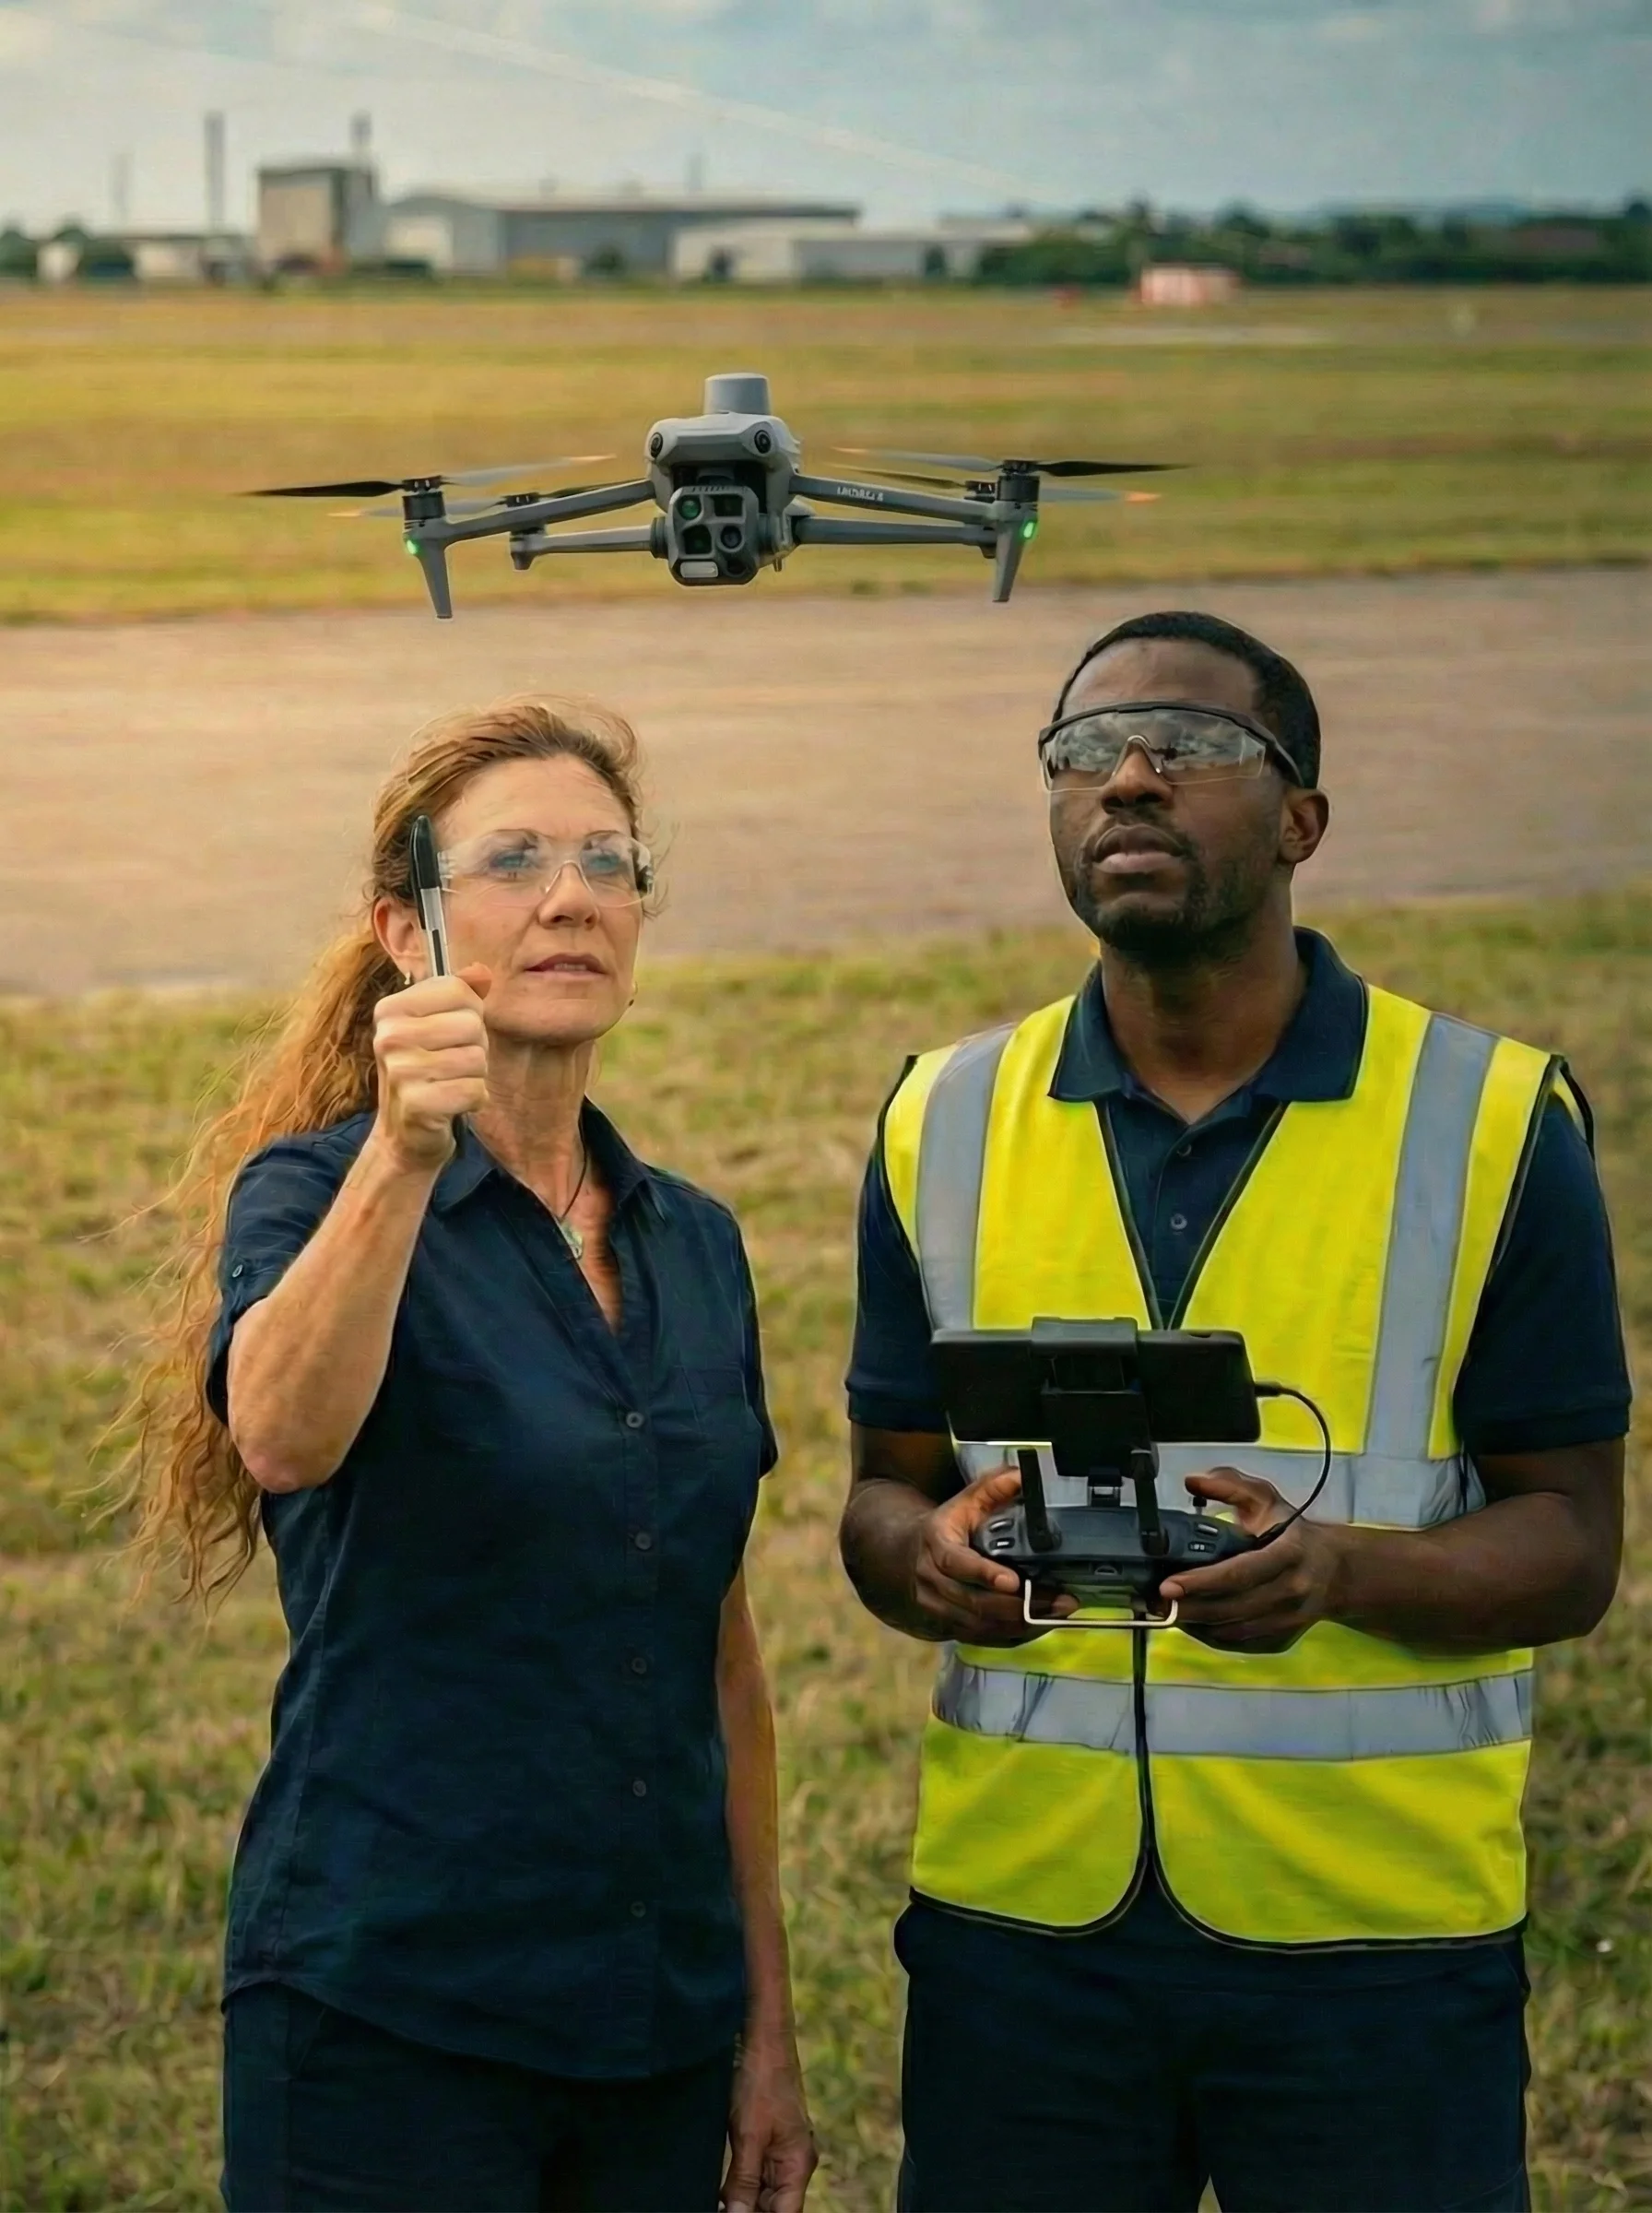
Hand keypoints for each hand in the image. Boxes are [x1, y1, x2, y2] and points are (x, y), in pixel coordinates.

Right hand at [370, 963, 491, 1170]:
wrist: (404, 1133)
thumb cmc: (427, 1071)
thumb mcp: (438, 1024)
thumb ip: (460, 994)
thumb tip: (481, 973)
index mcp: (391, 1009)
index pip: (459, 990)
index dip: (471, 1012)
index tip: (452, 1032)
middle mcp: (389, 1036)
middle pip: (472, 1024)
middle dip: (476, 1047)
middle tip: (453, 1064)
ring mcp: (400, 1071)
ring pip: (477, 1058)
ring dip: (475, 1076)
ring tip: (451, 1083)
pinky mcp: (416, 1104)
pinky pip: (474, 1090)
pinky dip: (474, 1100)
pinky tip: (453, 1104)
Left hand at [723, 2026, 816, 2212]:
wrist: (763, 2038)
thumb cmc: (760, 2080)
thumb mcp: (748, 2135)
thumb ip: (744, 2181)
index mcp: (797, 2165)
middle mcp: (793, 2163)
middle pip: (773, 2207)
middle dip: (747, 2211)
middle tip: (718, 2207)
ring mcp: (780, 2152)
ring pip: (761, 2193)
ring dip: (739, 2200)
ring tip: (716, 2200)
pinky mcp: (766, 2141)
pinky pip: (754, 2175)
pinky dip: (738, 2185)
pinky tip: (718, 2190)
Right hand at [912, 1466, 1076, 1645]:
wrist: (908, 1557)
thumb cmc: (947, 1528)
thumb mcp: (965, 1502)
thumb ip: (993, 1487)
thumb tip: (1022, 1474)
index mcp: (936, 1545)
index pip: (957, 1563)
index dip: (984, 1574)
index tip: (1013, 1581)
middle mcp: (932, 1581)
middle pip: (975, 1603)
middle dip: (1020, 1605)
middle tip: (1059, 1600)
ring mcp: (939, 1609)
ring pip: (981, 1626)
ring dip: (1022, 1623)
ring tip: (1057, 1612)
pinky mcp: (949, 1627)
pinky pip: (983, 1638)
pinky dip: (1013, 1635)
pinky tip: (1040, 1624)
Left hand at [1160, 1467, 1346, 1651]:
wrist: (1337, 1572)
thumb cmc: (1295, 1535)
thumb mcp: (1267, 1500)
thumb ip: (1230, 1485)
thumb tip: (1193, 1481)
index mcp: (1289, 1555)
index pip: (1240, 1573)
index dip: (1201, 1582)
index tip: (1168, 1584)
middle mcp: (1291, 1592)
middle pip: (1232, 1608)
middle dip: (1189, 1607)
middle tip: (1155, 1602)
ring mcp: (1287, 1621)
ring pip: (1233, 1631)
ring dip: (1196, 1624)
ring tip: (1166, 1611)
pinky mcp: (1281, 1640)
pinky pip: (1239, 1644)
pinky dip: (1211, 1636)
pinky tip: (1191, 1622)